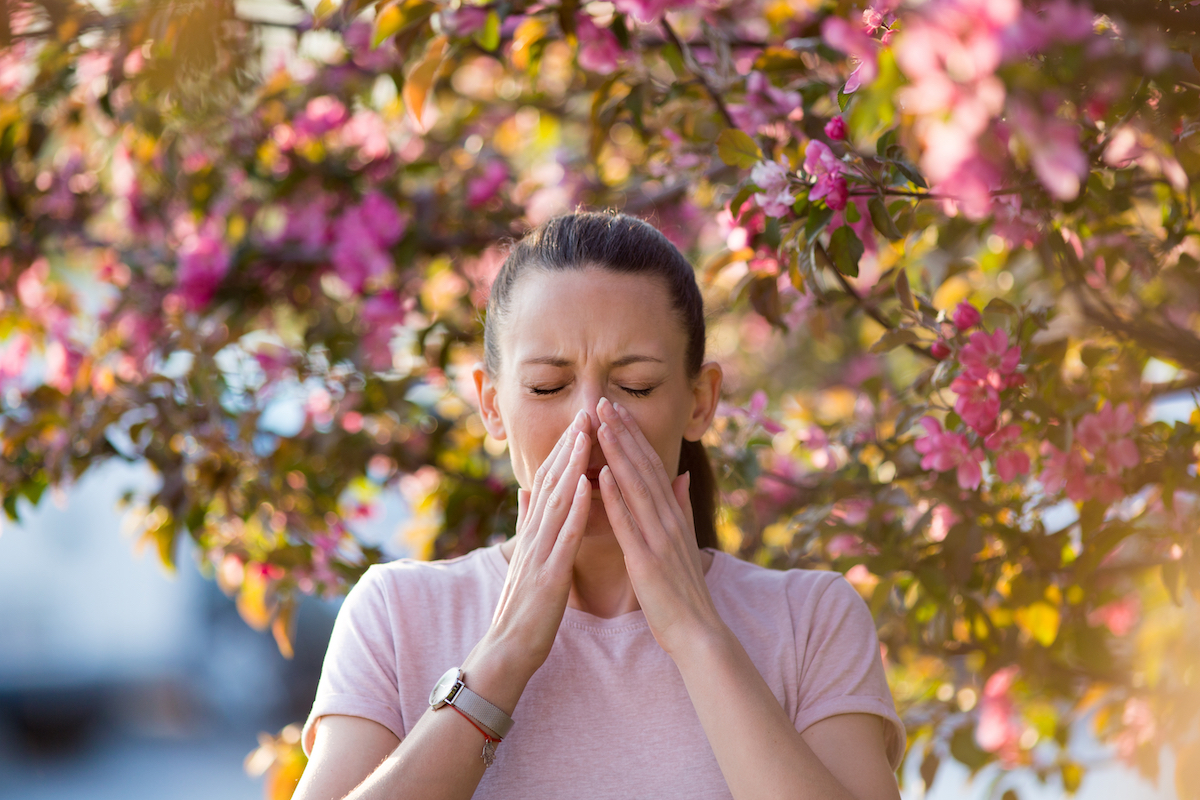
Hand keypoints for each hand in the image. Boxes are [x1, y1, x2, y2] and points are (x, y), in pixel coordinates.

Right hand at [483, 409, 592, 675]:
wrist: (507, 651)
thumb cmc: (523, 608)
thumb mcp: (525, 558)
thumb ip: (526, 523)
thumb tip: (525, 490)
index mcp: (533, 533)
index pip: (549, 482)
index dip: (564, 450)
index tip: (580, 421)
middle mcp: (534, 536)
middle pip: (552, 483)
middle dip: (569, 446)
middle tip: (585, 412)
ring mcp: (539, 554)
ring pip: (556, 501)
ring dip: (572, 465)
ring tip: (586, 434)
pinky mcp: (549, 575)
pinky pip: (564, 536)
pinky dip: (575, 508)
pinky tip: (586, 484)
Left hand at [595, 397, 722, 655]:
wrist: (697, 632)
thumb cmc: (683, 591)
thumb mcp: (684, 541)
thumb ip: (681, 506)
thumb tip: (679, 475)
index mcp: (673, 515)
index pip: (650, 466)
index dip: (633, 436)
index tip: (615, 409)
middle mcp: (668, 519)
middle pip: (643, 467)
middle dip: (623, 433)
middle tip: (603, 402)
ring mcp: (659, 538)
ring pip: (636, 487)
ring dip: (617, 453)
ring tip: (601, 424)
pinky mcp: (646, 560)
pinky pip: (628, 523)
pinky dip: (615, 497)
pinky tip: (601, 475)